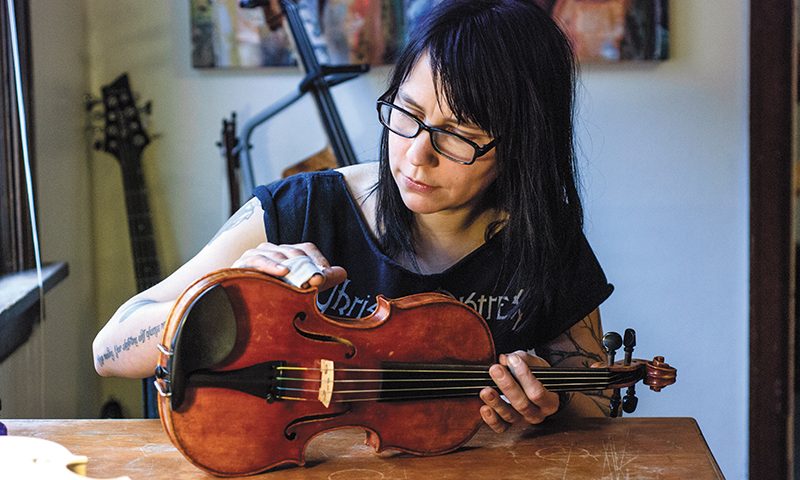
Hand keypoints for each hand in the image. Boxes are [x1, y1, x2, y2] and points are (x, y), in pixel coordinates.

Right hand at [232, 241, 346, 290]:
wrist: (237, 308)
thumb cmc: (270, 296)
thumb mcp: (299, 288)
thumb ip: (320, 280)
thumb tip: (344, 273)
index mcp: (285, 253)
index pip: (306, 248)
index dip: (318, 260)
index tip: (327, 275)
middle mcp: (272, 250)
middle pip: (295, 253)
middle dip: (309, 267)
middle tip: (320, 280)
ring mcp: (256, 254)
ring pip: (278, 256)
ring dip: (293, 268)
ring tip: (303, 281)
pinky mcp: (242, 264)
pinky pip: (258, 261)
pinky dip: (271, 266)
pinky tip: (283, 273)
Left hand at [479, 351, 559, 431]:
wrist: (538, 390)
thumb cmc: (537, 376)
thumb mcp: (536, 365)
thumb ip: (523, 359)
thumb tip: (505, 359)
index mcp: (549, 401)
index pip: (537, 392)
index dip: (524, 376)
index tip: (513, 360)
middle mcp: (537, 414)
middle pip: (522, 404)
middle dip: (507, 386)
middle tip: (495, 369)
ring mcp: (523, 421)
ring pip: (510, 416)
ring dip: (496, 402)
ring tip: (485, 390)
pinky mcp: (510, 425)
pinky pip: (501, 427)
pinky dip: (491, 420)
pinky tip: (484, 408)